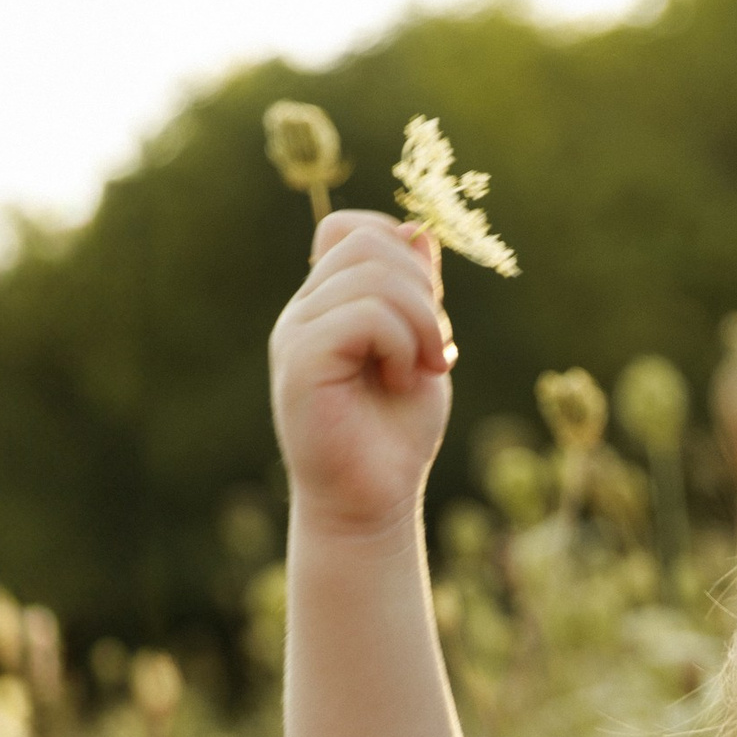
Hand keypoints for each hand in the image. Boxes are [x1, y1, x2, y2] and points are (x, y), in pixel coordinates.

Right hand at [269, 210, 455, 539]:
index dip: (399, 250)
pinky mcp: (301, 362)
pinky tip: (402, 382)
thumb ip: (419, 295)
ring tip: (424, 368)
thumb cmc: (394, 436)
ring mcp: (297, 334)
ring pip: (370, 275)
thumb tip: (418, 231)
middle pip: (366, 243)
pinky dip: (401, 344)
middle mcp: (304, 312)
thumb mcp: (422, 350)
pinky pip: (363, 316)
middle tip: (440, 350)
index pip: (349, 230)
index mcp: (327, 304)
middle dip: (422, 290)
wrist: (370, 505)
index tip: (429, 308)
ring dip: (420, 322)